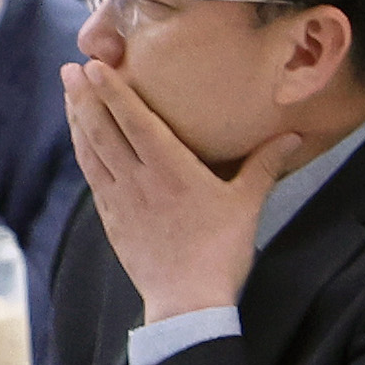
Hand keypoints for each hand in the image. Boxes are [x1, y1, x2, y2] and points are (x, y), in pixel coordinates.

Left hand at [65, 62, 292, 326]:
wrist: (187, 299)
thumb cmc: (221, 250)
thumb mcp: (247, 204)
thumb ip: (265, 165)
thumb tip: (295, 135)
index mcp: (172, 171)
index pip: (136, 122)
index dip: (114, 92)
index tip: (95, 66)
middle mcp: (138, 180)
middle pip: (103, 130)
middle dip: (84, 97)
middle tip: (71, 69)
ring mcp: (119, 198)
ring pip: (90, 150)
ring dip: (77, 119)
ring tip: (69, 93)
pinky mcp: (111, 216)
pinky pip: (91, 174)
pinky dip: (83, 149)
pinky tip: (81, 137)